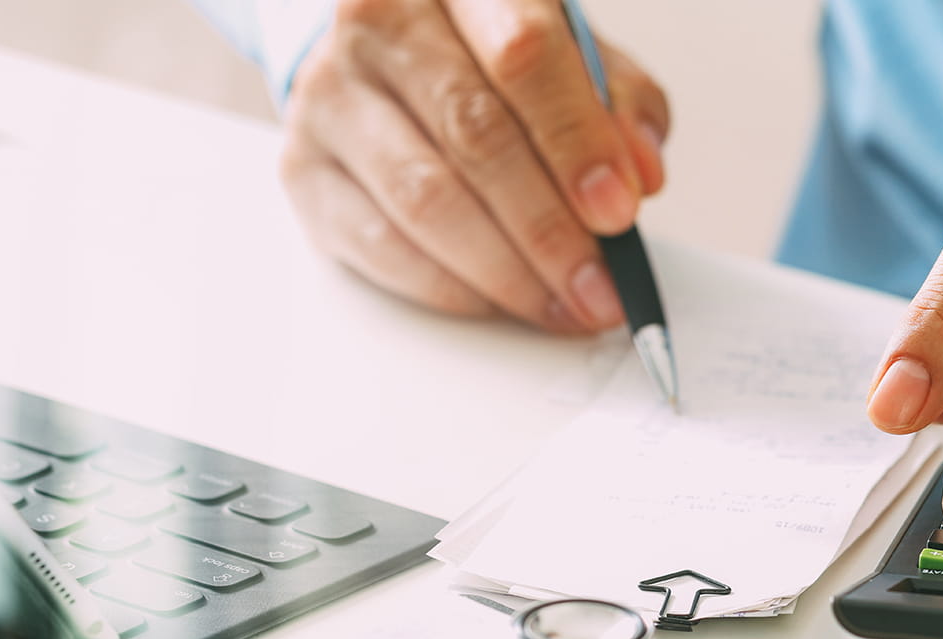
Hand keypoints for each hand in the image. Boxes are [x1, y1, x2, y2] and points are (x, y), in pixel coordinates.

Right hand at [279, 0, 668, 332]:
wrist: (377, 53)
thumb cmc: (483, 53)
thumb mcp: (568, 51)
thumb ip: (615, 103)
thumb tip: (639, 176)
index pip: (523, 55)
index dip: (575, 141)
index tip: (617, 211)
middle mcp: (376, 22)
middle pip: (475, 136)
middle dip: (549, 229)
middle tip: (599, 287)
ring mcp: (330, 96)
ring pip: (427, 200)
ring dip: (507, 272)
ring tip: (562, 306)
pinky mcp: (303, 169)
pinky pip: (383, 245)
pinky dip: (452, 287)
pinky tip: (500, 301)